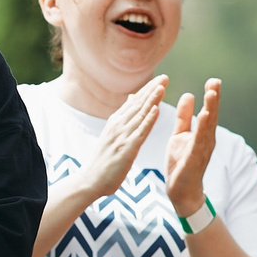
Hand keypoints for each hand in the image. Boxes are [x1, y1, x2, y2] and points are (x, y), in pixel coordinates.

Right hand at [79, 76, 166, 201]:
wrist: (90, 180)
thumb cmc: (103, 160)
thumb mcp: (112, 134)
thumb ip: (124, 116)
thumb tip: (132, 97)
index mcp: (115, 122)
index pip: (135, 102)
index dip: (148, 89)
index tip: (161, 78)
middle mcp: (118, 126)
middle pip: (138, 105)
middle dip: (152, 90)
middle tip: (166, 77)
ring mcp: (121, 136)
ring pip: (140, 115)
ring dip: (152, 100)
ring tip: (162, 87)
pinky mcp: (126, 149)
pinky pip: (140, 132)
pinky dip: (148, 120)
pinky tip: (156, 110)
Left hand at [164, 79, 222, 217]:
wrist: (181, 191)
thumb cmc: (182, 163)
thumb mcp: (180, 135)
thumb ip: (184, 117)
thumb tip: (188, 95)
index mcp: (202, 134)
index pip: (208, 111)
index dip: (211, 96)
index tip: (213, 80)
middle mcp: (206, 140)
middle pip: (212, 116)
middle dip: (213, 99)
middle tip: (215, 81)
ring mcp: (202, 150)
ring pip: (208, 127)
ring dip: (210, 110)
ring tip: (211, 94)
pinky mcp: (194, 159)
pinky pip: (198, 142)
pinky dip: (201, 129)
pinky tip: (203, 117)